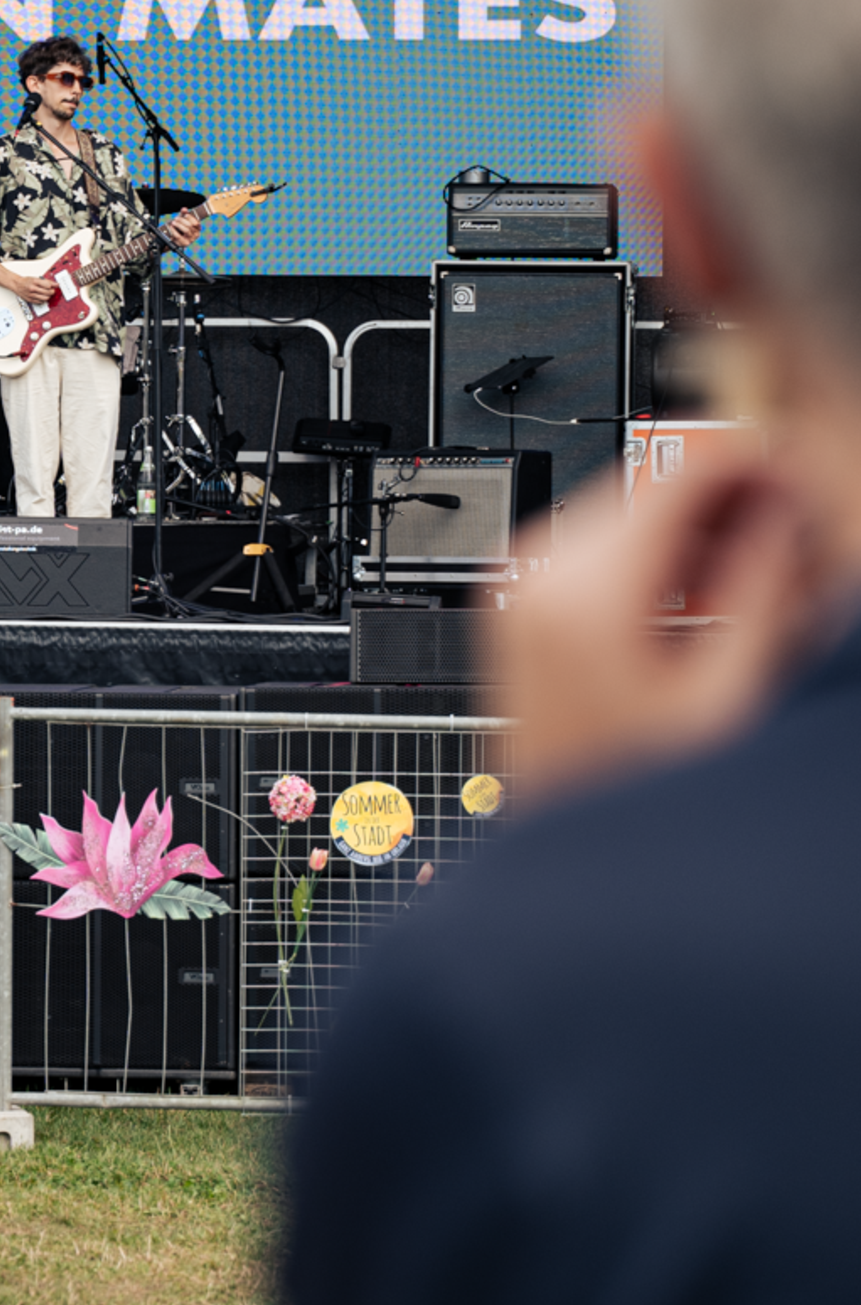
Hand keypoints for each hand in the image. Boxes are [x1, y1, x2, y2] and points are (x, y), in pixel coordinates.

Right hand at [0, 268, 55, 305]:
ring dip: (48, 296)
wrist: (17, 285)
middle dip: (52, 292)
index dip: (52, 286)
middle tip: (51, 290)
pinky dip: (43, 299)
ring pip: (45, 298)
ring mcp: (31, 295)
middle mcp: (33, 288)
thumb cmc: (26, 281)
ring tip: (47, 294)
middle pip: (48, 292)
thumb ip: (47, 281)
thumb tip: (56, 284)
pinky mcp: (30, 300)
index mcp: (35, 281)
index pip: (48, 285)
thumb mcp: (36, 278)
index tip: (53, 286)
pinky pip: (41, 302)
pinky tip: (42, 296)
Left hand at [164, 210, 202, 247]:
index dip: (191, 218)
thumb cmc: (180, 228)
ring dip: (179, 225)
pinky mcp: (185, 243)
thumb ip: (183, 214)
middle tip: (176, 218)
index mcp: (198, 228)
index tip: (185, 215)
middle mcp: (196, 234)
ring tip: (173, 222)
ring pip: (186, 230)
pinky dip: (174, 230)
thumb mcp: (182, 220)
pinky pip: (179, 236)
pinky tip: (171, 227)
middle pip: (190, 225)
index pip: (196, 222)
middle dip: (182, 220)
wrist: (174, 238)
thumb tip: (184, 209)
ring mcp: (191, 240)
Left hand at [505, 455, 823, 802]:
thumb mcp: (719, 692)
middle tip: (785, 518)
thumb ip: (759, 590)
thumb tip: (781, 517)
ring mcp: (517, 592)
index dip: (744, 464)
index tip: (788, 470)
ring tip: (754, 562)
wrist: (561, 841)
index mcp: (581, 591)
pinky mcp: (519, 610)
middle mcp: (534, 578)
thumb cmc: (623, 788)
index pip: (674, 479)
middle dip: (722, 499)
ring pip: (622, 516)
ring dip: (691, 528)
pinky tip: (699, 588)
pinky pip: (593, 552)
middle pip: (647, 489)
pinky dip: (650, 557)